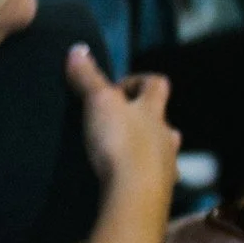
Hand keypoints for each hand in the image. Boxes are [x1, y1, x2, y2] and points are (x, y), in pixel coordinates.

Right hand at [67, 43, 177, 200]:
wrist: (135, 193)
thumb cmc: (120, 142)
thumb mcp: (98, 103)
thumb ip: (88, 78)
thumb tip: (77, 49)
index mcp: (153, 111)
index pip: (156, 84)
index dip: (137, 81)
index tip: (115, 89)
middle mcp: (165, 135)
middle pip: (162, 120)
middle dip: (142, 120)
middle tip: (117, 125)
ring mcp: (166, 164)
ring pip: (161, 150)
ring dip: (145, 149)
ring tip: (120, 156)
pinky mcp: (159, 191)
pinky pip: (154, 179)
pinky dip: (141, 177)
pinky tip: (125, 183)